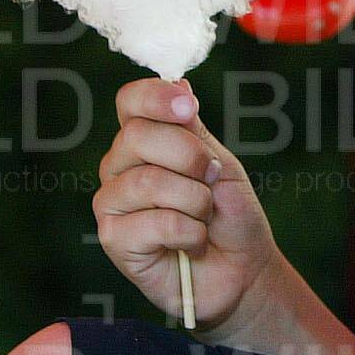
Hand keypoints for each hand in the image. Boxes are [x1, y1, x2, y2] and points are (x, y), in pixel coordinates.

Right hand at [96, 78, 279, 337]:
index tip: (187, 107)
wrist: (242, 269)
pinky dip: (189, 232)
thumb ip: (194, 131)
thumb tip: (179, 86)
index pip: (129, 102)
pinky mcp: (114, 240)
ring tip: (203, 217)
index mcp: (143, 141)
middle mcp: (119, 167)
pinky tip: (192, 242)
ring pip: (148, 182)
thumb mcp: (221, 164)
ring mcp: (112, 203)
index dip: (154, 97)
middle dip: (191, 157)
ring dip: (195, 201)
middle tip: (212, 180)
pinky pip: (154, 223)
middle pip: (138, 137)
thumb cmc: (229, 215)